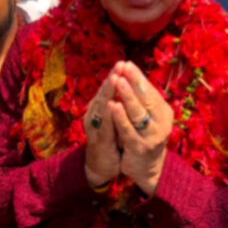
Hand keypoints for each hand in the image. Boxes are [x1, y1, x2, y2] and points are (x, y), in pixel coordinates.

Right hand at [83, 66, 120, 187]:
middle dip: (113, 79)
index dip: (116, 75)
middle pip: (104, 94)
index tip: (124, 62)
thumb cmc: (111, 138)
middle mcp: (95, 115)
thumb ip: (120, 102)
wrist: (101, 165)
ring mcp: (95, 128)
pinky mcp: (99, 142)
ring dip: (108, 93)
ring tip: (115, 79)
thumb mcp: (116, 118)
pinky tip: (112, 106)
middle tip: (120, 65)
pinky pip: (104, 127)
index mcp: (101, 107)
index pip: (109, 89)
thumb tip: (131, 84)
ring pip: (101, 107)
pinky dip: (108, 116)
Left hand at [109, 61, 173, 195]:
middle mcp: (162, 122)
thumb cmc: (145, 136)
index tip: (127, 63)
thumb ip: (144, 101)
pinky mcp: (139, 147)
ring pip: (138, 113)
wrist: (147, 168)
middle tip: (124, 67)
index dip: (139, 77)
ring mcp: (152, 136)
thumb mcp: (149, 117)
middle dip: (134, 81)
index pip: (150, 90)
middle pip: (146, 99)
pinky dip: (120, 117)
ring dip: (127, 96)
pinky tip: (112, 105)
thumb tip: (133, 75)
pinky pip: (128, 130)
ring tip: (118, 81)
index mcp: (164, 112)